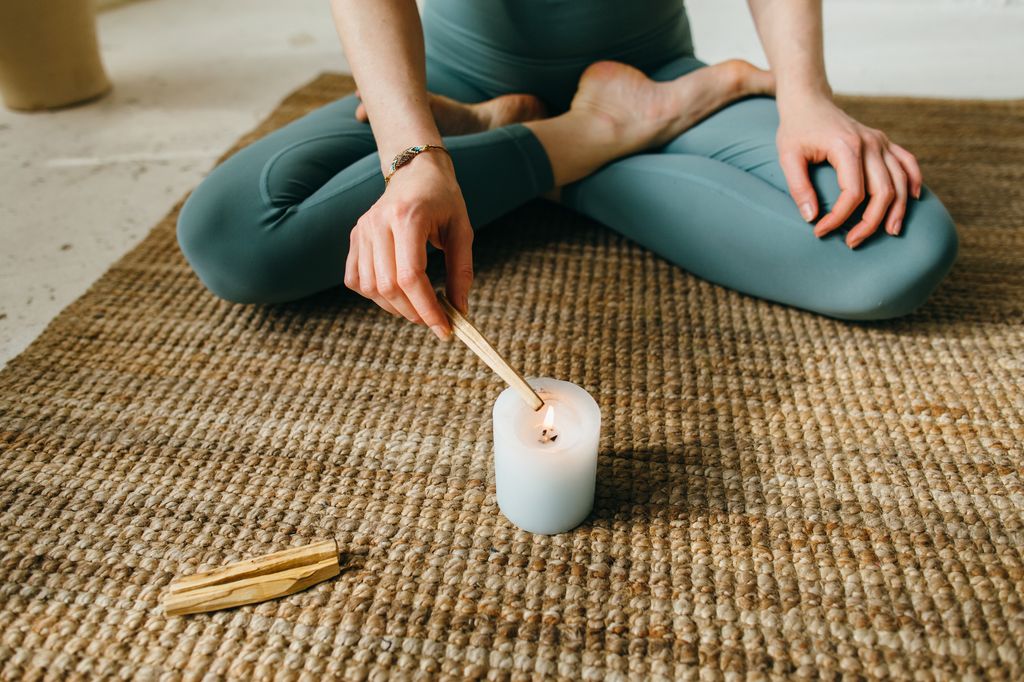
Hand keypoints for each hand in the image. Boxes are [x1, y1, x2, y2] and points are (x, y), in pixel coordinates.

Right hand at [344, 152, 472, 339]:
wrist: (415, 171)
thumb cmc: (443, 199)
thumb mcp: (462, 230)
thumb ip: (462, 271)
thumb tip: (459, 310)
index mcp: (408, 217)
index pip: (411, 275)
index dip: (427, 308)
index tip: (444, 328)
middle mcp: (378, 223)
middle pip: (388, 286)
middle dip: (413, 312)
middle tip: (434, 320)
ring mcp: (362, 230)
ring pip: (370, 287)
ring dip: (395, 308)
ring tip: (418, 307)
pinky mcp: (355, 237)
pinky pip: (355, 279)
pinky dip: (374, 295)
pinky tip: (395, 293)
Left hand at [776, 95, 922, 247]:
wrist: (809, 102)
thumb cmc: (796, 129)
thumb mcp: (787, 156)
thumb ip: (798, 187)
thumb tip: (811, 218)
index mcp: (847, 146)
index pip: (853, 193)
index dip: (839, 218)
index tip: (820, 231)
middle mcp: (871, 143)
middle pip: (883, 191)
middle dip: (870, 222)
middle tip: (853, 243)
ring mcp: (881, 141)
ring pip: (901, 180)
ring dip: (897, 210)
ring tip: (890, 233)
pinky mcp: (884, 142)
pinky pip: (908, 162)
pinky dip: (914, 181)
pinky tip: (912, 200)